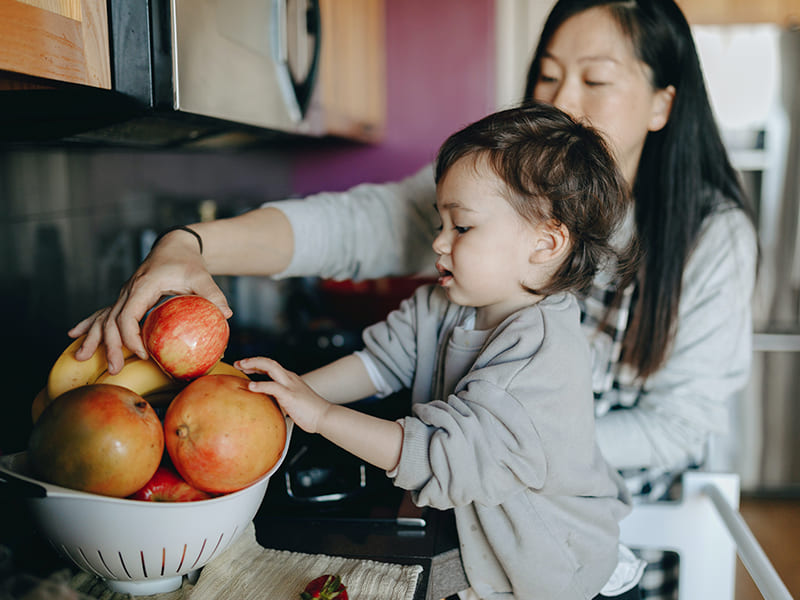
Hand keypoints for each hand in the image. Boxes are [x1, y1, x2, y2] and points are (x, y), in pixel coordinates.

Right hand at [68, 230, 231, 373]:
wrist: (175, 245)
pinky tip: (75, 335)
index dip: (131, 336)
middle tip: (115, 369)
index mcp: (144, 286)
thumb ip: (214, 294)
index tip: (142, 353)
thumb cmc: (189, 262)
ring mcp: (124, 293)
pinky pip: (104, 312)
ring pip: (103, 318)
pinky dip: (89, 324)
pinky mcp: (126, 297)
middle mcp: (129, 290)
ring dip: (94, 338)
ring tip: (82, 357)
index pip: (128, 314)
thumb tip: (227, 315)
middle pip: (111, 321)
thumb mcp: (202, 276)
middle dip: (110, 346)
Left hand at [236, 357, 330, 433]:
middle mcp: (290, 378)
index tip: (243, 366)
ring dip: (254, 364)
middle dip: (252, 360)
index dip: (256, 364)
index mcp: (290, 379)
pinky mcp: (290, 395)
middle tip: (238, 363)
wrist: (324, 416)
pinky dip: (261, 385)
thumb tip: (266, 406)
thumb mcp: (291, 402)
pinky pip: (273, 387)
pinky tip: (251, 386)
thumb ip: (280, 400)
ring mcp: (290, 385)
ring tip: (241, 366)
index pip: (271, 366)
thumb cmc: (309, 412)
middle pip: (269, 362)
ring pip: (271, 367)